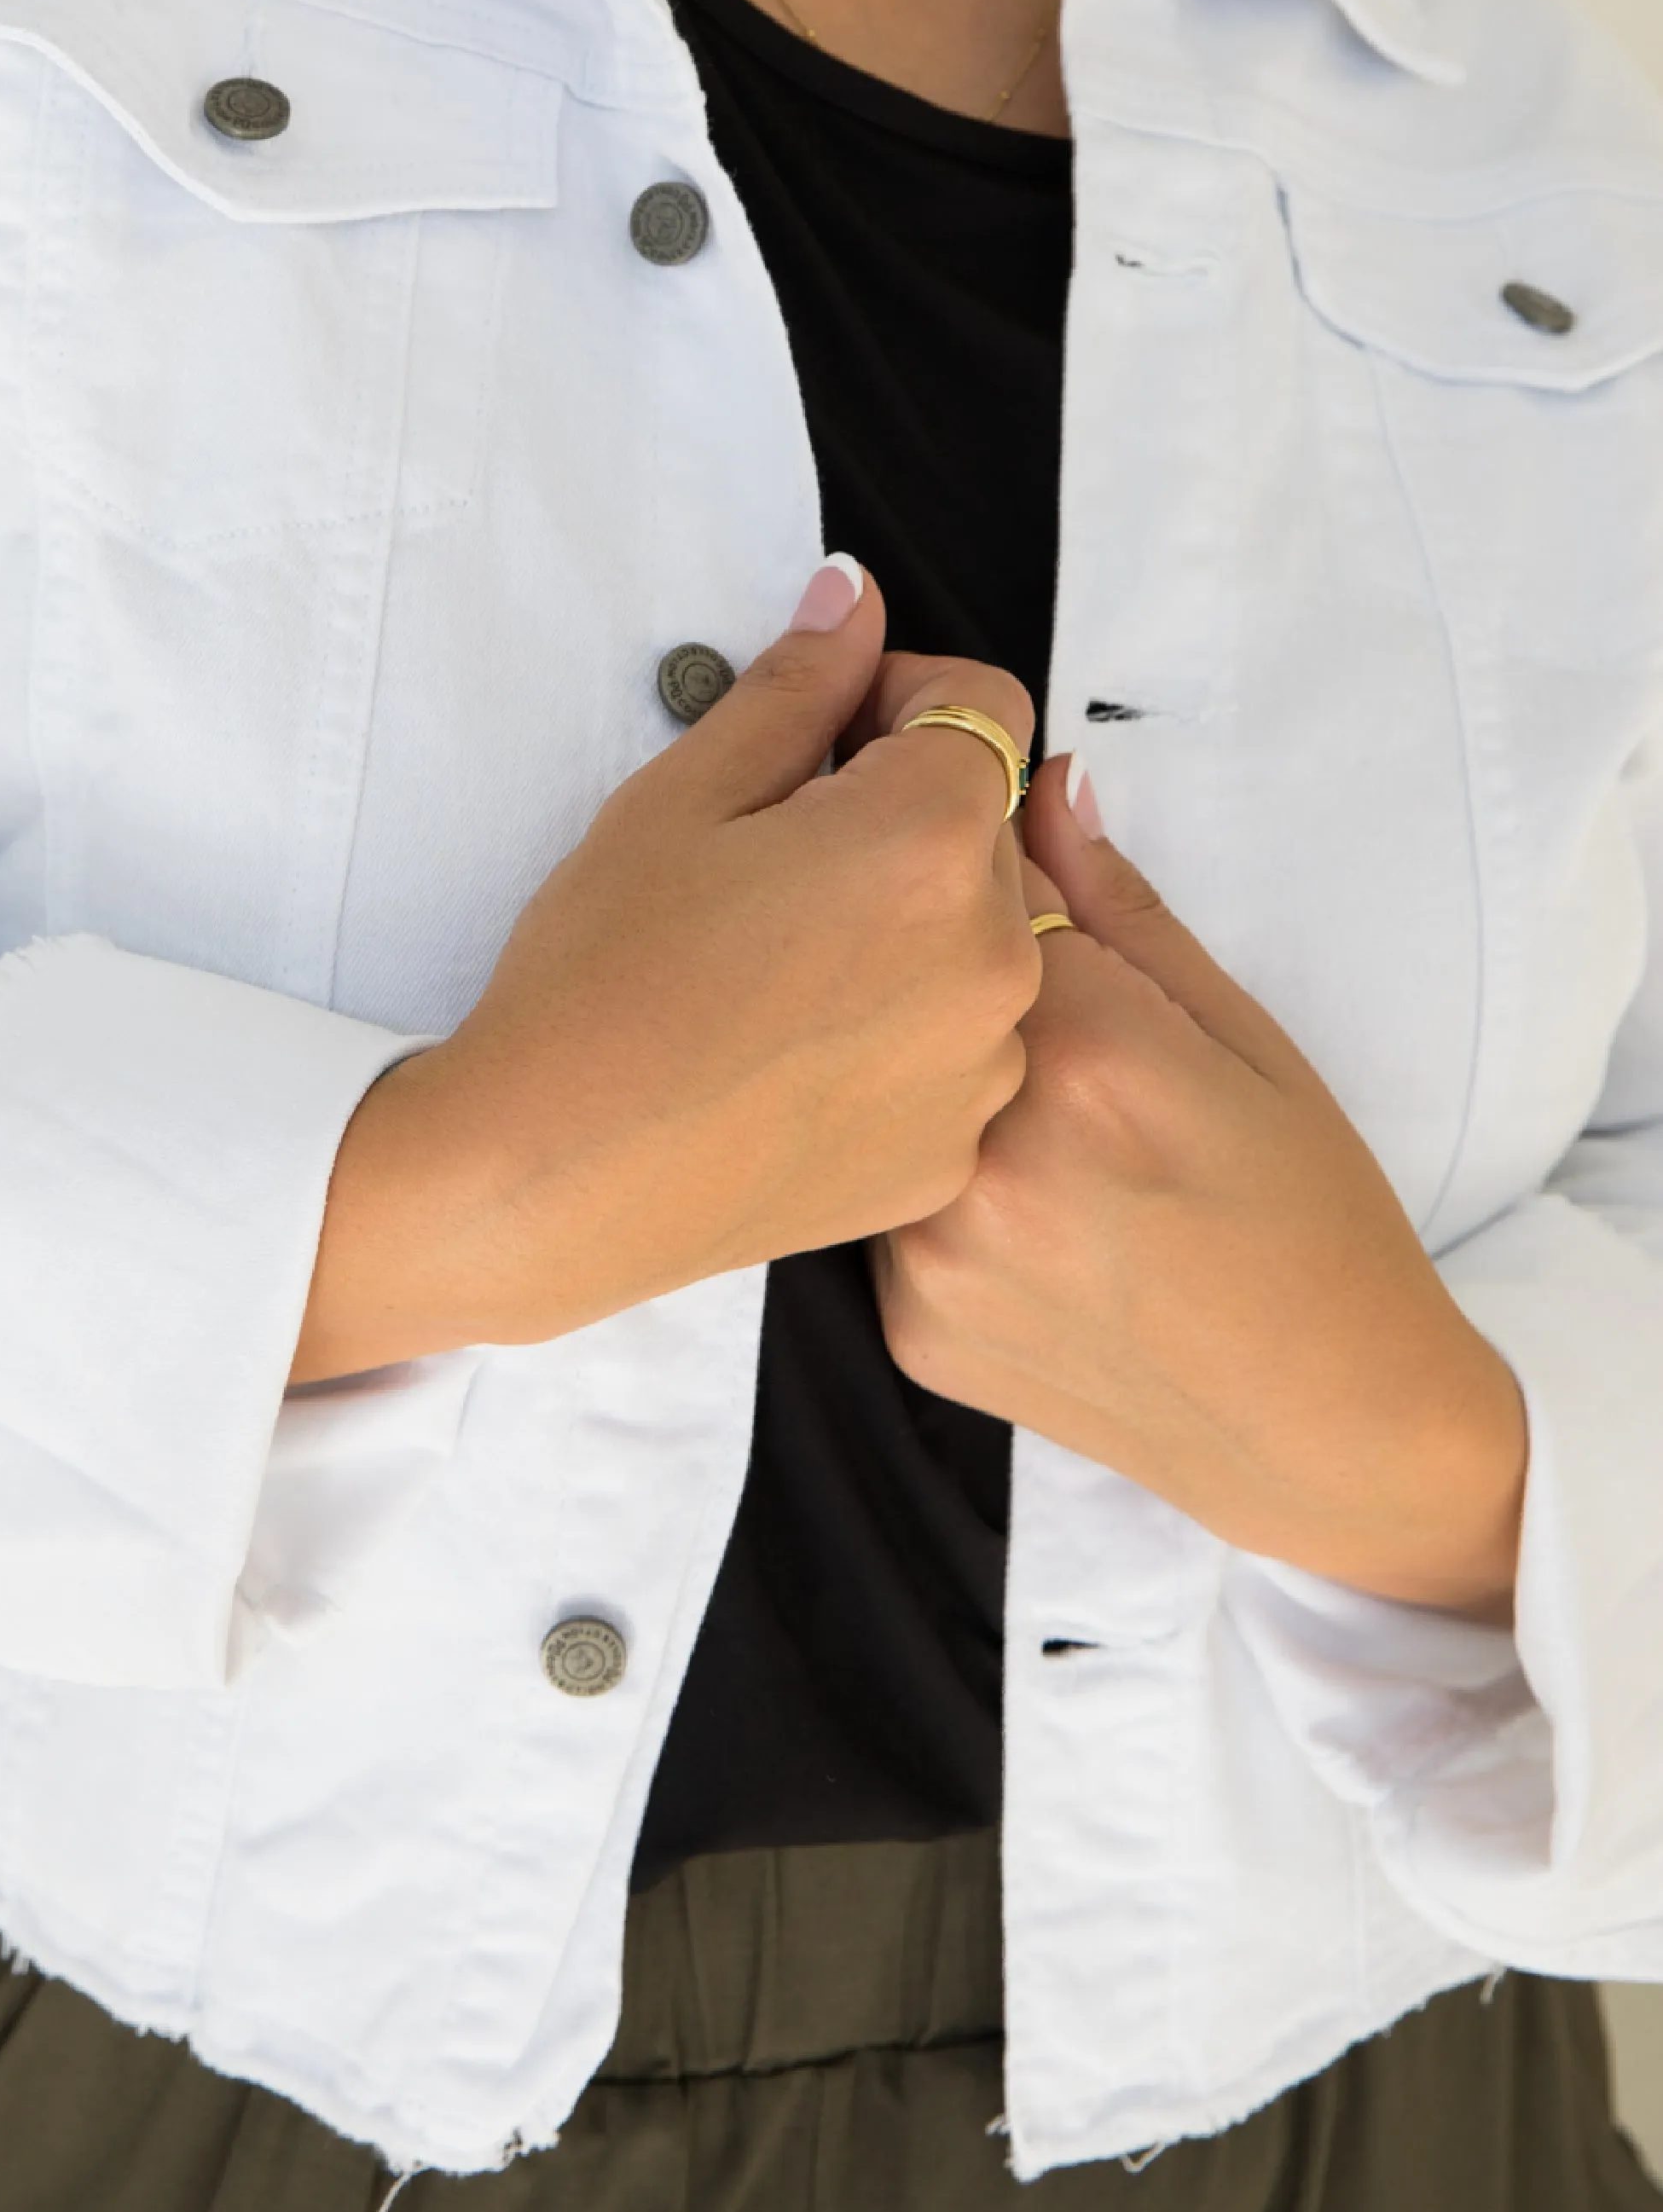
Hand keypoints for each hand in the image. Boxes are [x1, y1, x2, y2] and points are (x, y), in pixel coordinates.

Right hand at [293, 568, 1040, 1382]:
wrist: (549, 1179)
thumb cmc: (597, 979)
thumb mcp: (679, 798)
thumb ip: (794, 688)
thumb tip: (854, 599)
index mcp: (927, 842)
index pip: (987, 707)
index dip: (902, 695)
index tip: (824, 735)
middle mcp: (992, 956)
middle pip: (986, 826)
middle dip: (900, 812)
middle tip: (773, 855)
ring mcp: (980, 1067)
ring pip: (979, 939)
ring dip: (910, 923)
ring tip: (778, 961)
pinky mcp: (950, 1152)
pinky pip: (959, 1051)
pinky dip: (901, 1029)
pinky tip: (792, 1046)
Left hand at [876, 758, 1528, 1622]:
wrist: (1326, 1425)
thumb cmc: (1312, 1221)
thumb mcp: (1246, 1038)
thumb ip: (1122, 909)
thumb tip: (1043, 786)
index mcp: (1085, 1054)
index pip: (975, 890)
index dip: (987, 872)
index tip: (1002, 872)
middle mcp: (989, 1153)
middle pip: (916, 993)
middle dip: (950, 975)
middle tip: (1035, 1021)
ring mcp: (936, 1255)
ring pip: (887, 1100)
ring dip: (927, 1084)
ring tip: (1042, 1130)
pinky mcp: (910, 1327)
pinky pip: (886, 1209)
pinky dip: (932, 1192)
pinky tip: (1022, 1215)